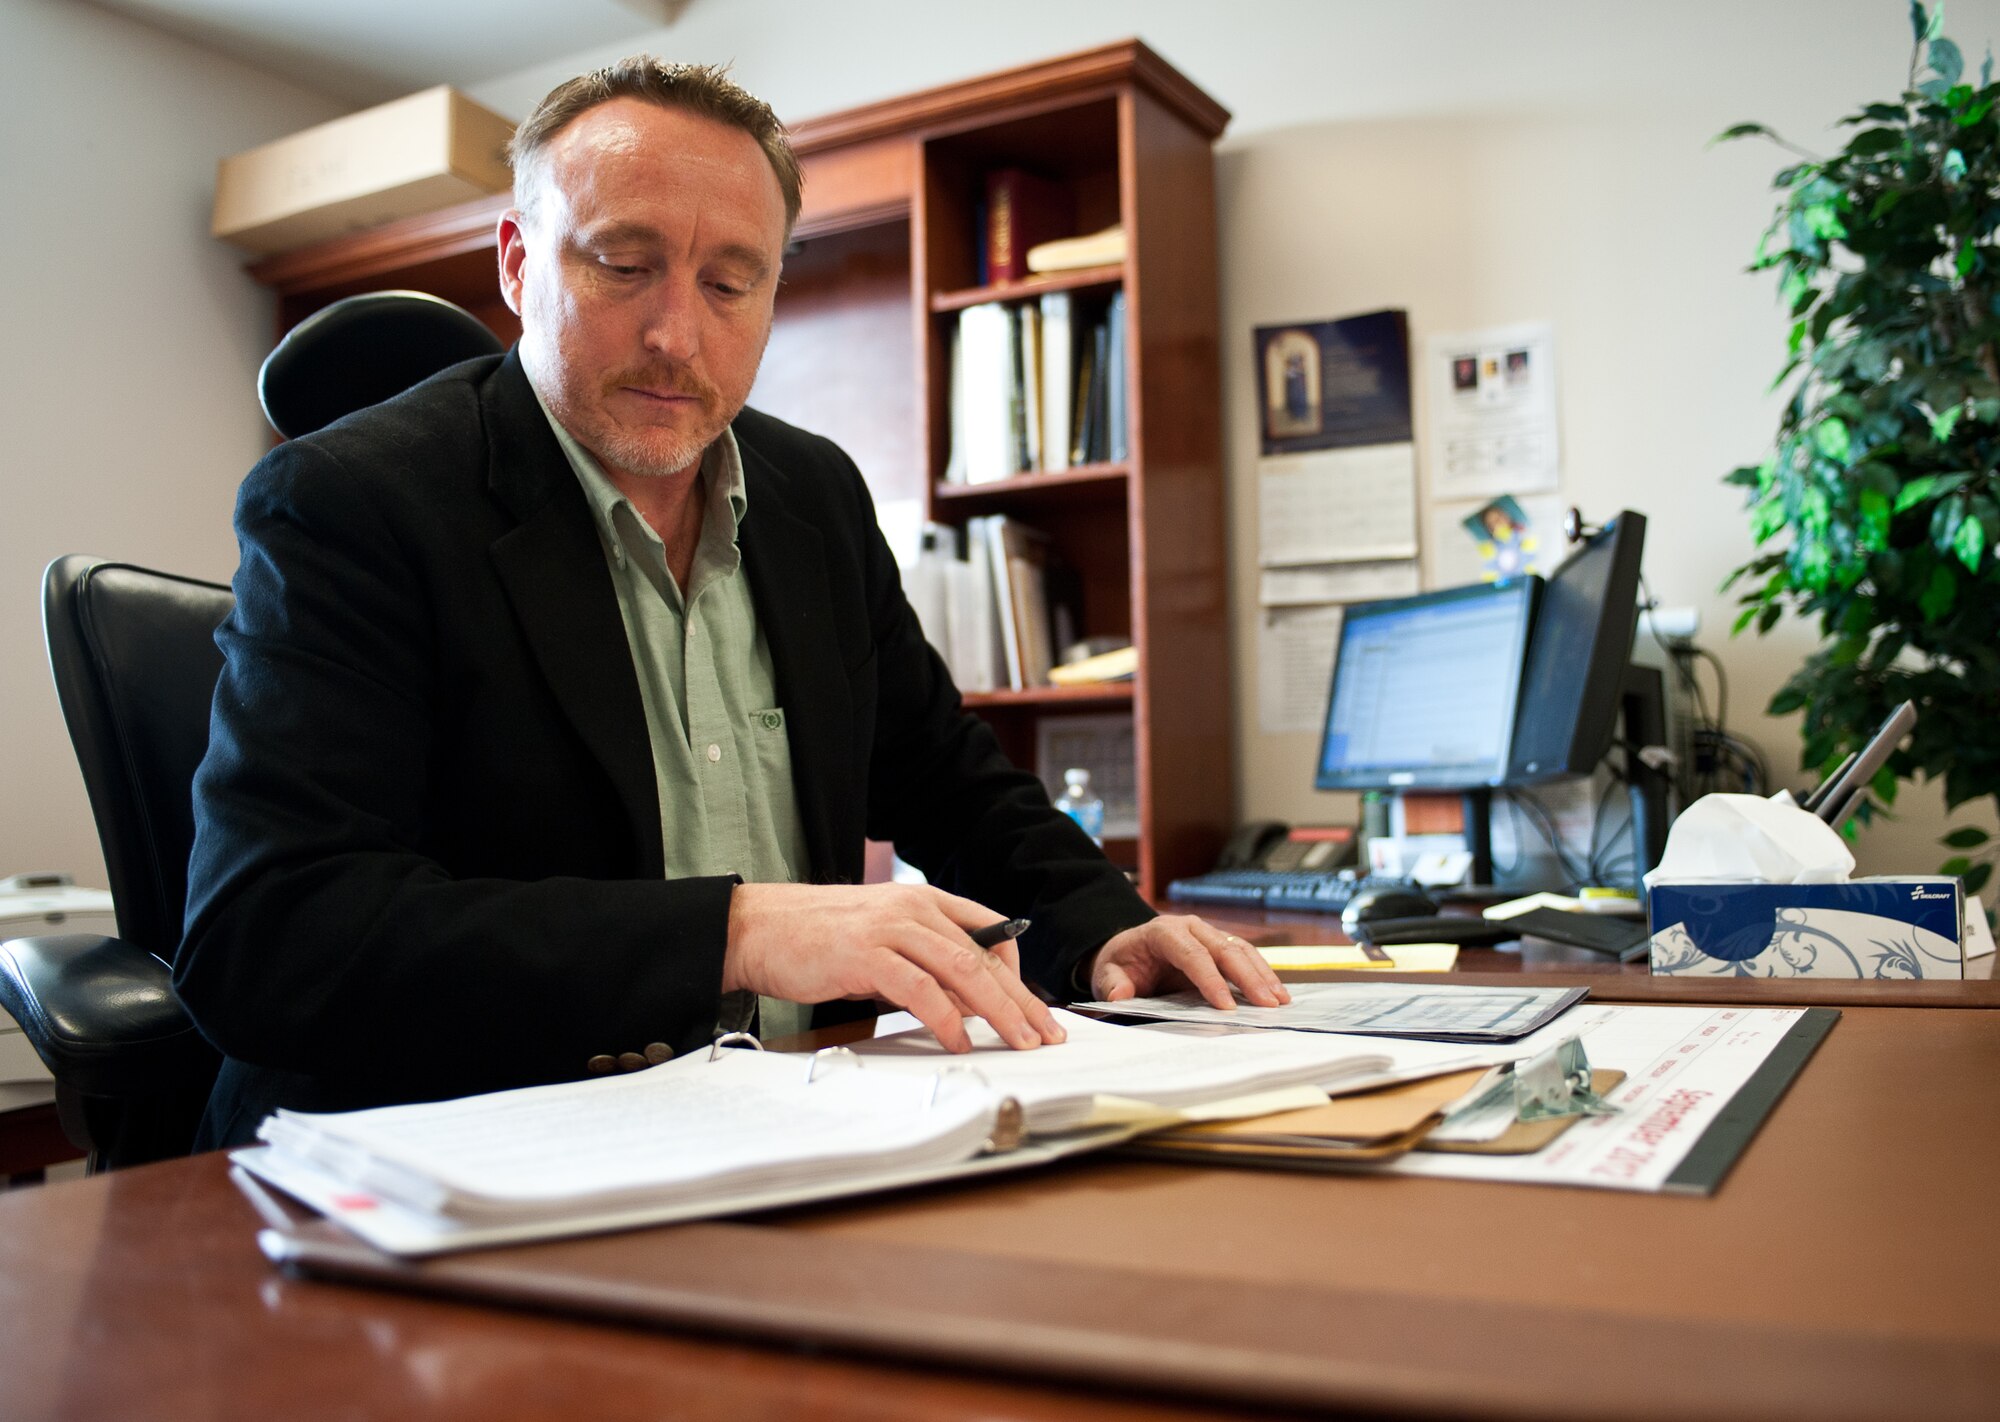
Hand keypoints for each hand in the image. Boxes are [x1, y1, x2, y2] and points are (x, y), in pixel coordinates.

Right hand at [722, 882, 1064, 1053]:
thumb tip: (962, 1003)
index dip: (1017, 970)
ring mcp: (890, 929)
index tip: (1033, 1004)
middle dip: (1020, 998)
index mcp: (920, 900)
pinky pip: (920, 988)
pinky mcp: (867, 955)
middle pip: (983, 956)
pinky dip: (946, 1017)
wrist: (757, 928)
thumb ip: (920, 963)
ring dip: (998, 1010)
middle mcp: (913, 908)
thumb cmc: (815, 938)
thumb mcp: (880, 941)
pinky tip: (961, 1039)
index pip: (988, 930)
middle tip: (1045, 1032)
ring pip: (962, 970)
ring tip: (1018, 1041)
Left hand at [1086, 915, 1289, 1009]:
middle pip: (1224, 949)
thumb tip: (1120, 995)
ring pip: (1240, 950)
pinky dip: (1261, 973)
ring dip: (1262, 975)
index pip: (1192, 954)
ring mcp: (1207, 934)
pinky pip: (1244, 957)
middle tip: (1268, 1004)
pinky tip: (1276, 993)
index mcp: (1163, 932)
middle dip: (1248, 978)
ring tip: (1280, 1001)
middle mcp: (1190, 927)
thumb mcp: (1107, 974)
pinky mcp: (1218, 945)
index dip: (1211, 980)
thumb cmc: (1121, 964)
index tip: (1227, 1007)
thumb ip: (1112, 983)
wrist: (1127, 951)